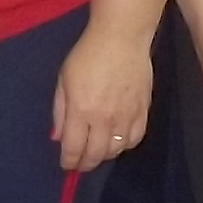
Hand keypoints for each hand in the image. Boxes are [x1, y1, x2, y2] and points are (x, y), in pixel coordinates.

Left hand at [51, 14, 155, 171]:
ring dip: (104, 155)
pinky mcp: (143, 111)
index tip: (66, 165)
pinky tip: (118, 141)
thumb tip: (58, 138)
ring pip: (116, 150)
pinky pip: (135, 139)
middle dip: (85, 163)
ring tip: (97, 151)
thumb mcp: (64, 80)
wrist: (121, 37)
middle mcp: (104, 119)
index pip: (74, 149)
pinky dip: (125, 145)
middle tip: (80, 163)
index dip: (69, 162)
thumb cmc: (87, 55)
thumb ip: (60, 111)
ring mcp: (126, 116)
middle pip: (96, 155)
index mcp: (81, 111)